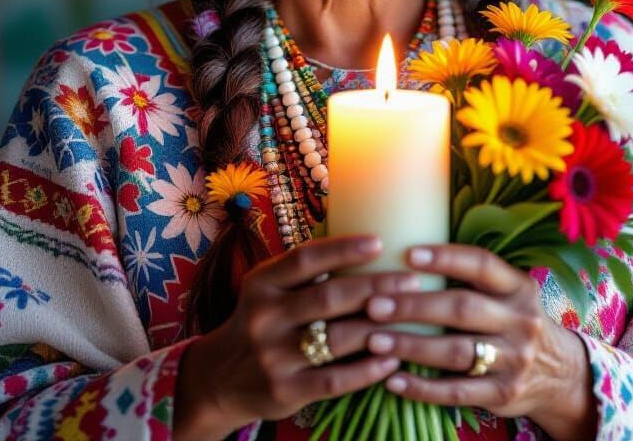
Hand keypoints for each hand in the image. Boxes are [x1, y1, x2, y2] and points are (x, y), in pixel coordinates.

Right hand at [175, 234, 422, 438]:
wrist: (220, 379)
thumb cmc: (262, 321)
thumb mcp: (268, 288)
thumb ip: (303, 271)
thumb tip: (365, 243)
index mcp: (261, 283)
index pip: (306, 258)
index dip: (345, 249)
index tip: (381, 242)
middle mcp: (265, 317)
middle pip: (329, 296)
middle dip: (376, 286)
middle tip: (412, 280)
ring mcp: (273, 356)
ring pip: (336, 338)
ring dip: (379, 327)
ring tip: (410, 316)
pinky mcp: (285, 391)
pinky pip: (335, 379)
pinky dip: (367, 370)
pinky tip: (392, 360)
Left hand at [361, 243, 596, 440]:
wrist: (561, 374)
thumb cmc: (515, 321)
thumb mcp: (509, 293)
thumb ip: (473, 277)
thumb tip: (408, 255)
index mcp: (519, 287)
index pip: (482, 265)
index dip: (446, 257)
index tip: (408, 254)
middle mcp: (521, 321)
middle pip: (462, 308)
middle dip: (414, 306)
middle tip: (374, 304)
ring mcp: (514, 360)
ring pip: (456, 352)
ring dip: (411, 346)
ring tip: (375, 340)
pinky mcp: (504, 394)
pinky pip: (457, 392)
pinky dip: (422, 388)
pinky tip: (393, 380)